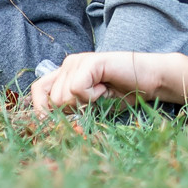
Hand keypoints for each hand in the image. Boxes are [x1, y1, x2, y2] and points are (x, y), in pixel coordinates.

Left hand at [29, 51, 187, 111]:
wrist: (149, 81)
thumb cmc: (122, 93)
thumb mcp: (90, 105)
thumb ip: (70, 108)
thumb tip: (47, 125)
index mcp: (65, 73)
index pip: (37, 91)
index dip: (41, 111)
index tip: (53, 126)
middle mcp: (68, 64)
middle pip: (52, 100)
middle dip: (72, 110)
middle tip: (94, 101)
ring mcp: (78, 61)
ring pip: (63, 97)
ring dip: (85, 103)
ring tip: (102, 92)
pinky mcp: (90, 62)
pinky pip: (77, 89)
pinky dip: (92, 96)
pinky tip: (105, 88)